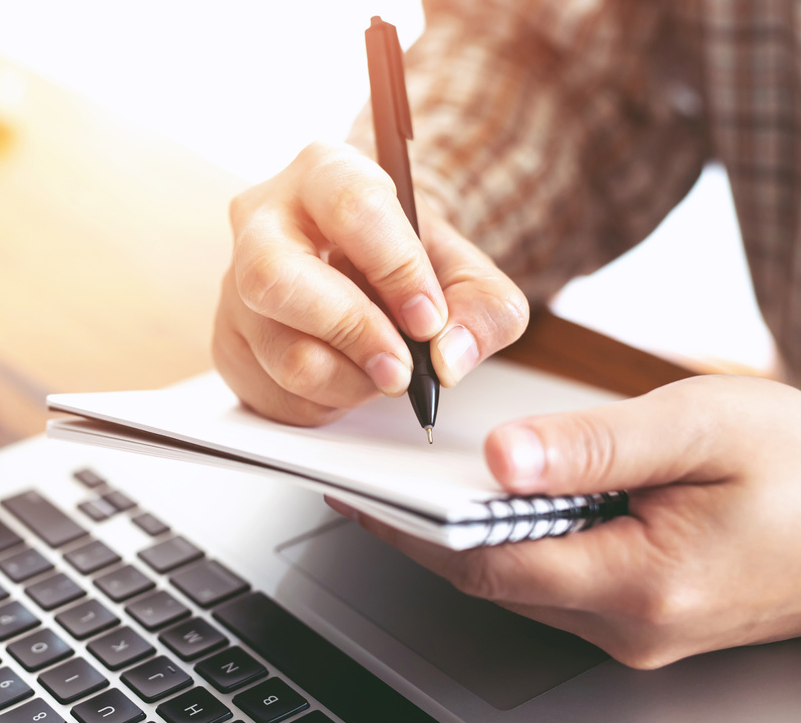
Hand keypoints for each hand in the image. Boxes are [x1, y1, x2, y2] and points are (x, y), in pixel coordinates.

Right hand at [213, 140, 527, 424]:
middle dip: (352, 333)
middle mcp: (263, 218)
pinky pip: (274, 391)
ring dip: (349, 380)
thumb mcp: (465, 271)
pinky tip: (348, 375)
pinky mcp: (228, 339)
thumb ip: (484, 308)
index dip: (397, 270)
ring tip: (383, 370)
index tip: (429, 319)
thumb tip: (448, 357)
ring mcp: (235, 281)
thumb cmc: (405, 259)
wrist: (364, 269)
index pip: (352, 209)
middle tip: (402, 368)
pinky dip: (326, 401)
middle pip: (277, 279)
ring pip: (282, 351)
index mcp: (325, 172)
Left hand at [330, 375, 800, 668]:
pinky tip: (493, 499)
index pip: (484, 565)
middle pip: (493, 578)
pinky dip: (513, 540)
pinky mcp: (647, 613)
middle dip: (425, 531)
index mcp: (640, 584)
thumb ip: (594, 446)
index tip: (358, 493)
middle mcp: (632, 624)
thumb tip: (500, 458)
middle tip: (369, 479)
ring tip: (413, 481)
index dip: (409, 530)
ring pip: (521, 582)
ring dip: (466, 535)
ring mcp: (639, 628)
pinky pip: (556, 580)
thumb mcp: (699, 429)